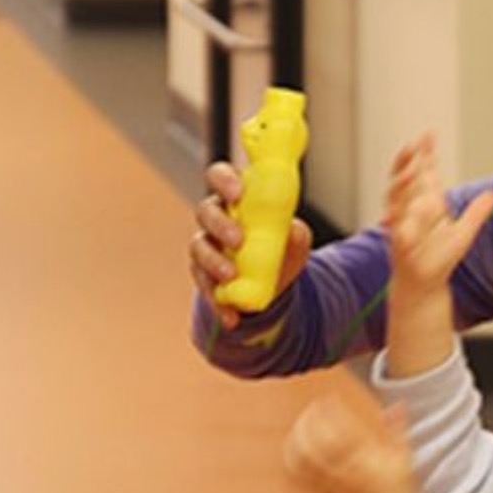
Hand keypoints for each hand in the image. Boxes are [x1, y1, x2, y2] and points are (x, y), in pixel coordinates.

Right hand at [189, 161, 311, 329]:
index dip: (224, 180)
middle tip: (238, 241)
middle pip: (205, 212)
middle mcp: (215, 217)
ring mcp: (206, 246)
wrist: (274, 282)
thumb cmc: (281, 246)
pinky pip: (204, 286)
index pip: (219, 175)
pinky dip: (218, 302)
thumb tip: (293, 231)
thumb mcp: (295, 240)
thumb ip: (294, 233)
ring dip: (213, 263)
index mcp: (235, 197)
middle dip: (220, 225)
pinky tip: (231, 316)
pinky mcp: (204, 275)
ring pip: (198, 248)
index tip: (238, 193)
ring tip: (231, 277)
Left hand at [284, 388, 424, 492]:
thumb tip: (399, 404)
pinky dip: (290, 460)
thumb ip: (398, 428)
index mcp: (365, 463)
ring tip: (302, 423)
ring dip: (297, 438)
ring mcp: (329, 485)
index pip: (343, 433)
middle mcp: (344, 474)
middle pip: (316, 446)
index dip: (332, 413)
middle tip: (313, 407)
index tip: (329, 398)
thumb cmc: (396, 485)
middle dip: (309, 422)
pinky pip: (296, 478)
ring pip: (302, 461)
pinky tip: (292, 445)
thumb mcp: (403, 456)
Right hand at [383, 135, 492, 295]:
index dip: (427, 155)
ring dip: (402, 182)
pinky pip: (395, 223)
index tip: (429, 135)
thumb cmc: (439, 259)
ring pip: (396, 196)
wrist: (425, 285)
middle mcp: (413, 209)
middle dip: (408, 160)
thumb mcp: (464, 233)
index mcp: (429, 204)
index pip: (426, 174)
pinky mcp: (399, 239)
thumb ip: (477, 212)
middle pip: (407, 178)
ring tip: (411, 169)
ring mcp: (403, 222)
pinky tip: (397, 207)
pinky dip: (396, 215)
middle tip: (415, 144)